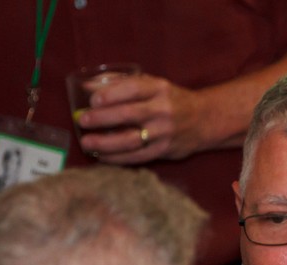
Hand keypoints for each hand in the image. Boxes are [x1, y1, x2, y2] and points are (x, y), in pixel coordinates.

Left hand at [76, 72, 208, 163]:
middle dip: (103, 118)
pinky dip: (118, 158)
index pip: (133, 88)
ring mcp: (164, 132)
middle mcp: (163, 110)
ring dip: (107, 143)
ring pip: (132, 140)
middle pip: (130, 114)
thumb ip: (121, 83)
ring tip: (87, 143)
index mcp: (159, 89)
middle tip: (83, 121)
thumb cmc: (170, 99)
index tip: (93, 100)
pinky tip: (102, 156)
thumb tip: (86, 87)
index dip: (112, 94)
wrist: (204, 120)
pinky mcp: (164, 150)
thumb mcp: (152, 85)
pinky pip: (138, 157)